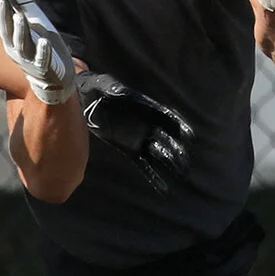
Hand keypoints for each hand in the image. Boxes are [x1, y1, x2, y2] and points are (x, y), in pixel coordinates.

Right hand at [0, 0, 75, 103]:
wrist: (54, 78)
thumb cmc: (40, 45)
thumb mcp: (32, 19)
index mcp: (10, 36)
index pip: (0, 17)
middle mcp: (14, 48)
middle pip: (7, 29)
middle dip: (3, 13)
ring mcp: (29, 59)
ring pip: (22, 44)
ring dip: (20, 31)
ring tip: (20, 16)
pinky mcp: (44, 68)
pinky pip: (42, 60)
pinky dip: (43, 52)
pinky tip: (45, 42)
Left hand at [78, 70, 192, 194]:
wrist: (87, 100)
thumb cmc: (97, 89)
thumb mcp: (104, 86)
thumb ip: (113, 90)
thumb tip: (118, 92)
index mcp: (145, 108)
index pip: (165, 117)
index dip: (177, 125)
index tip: (188, 135)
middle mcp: (147, 125)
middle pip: (167, 139)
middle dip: (177, 151)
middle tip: (186, 163)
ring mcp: (140, 139)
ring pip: (160, 153)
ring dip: (171, 164)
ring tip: (182, 175)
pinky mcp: (130, 150)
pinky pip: (145, 165)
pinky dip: (155, 177)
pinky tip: (164, 189)